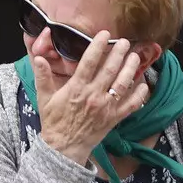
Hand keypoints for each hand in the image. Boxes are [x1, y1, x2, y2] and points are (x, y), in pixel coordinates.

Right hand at [32, 29, 147, 162]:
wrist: (64, 148)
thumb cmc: (54, 121)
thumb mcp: (44, 97)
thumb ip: (43, 76)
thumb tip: (39, 58)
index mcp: (76, 88)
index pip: (89, 62)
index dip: (98, 46)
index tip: (105, 34)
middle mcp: (93, 96)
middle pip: (110, 70)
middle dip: (119, 53)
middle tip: (125, 42)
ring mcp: (105, 108)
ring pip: (122, 84)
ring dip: (130, 69)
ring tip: (135, 57)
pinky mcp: (113, 118)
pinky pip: (131, 105)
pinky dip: (139, 95)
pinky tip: (143, 84)